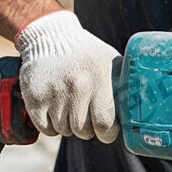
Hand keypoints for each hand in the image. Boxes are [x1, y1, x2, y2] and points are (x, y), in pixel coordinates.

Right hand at [15, 10, 120, 142]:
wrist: (50, 37)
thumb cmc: (87, 54)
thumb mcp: (110, 61)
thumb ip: (122, 86)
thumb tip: (136, 112)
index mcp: (99, 76)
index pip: (105, 122)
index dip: (107, 133)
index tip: (107, 131)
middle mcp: (77, 84)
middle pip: (83, 131)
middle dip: (88, 130)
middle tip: (87, 118)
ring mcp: (54, 92)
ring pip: (64, 131)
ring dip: (69, 126)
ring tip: (71, 108)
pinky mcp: (34, 97)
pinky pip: (46, 129)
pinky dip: (51, 126)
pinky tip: (56, 110)